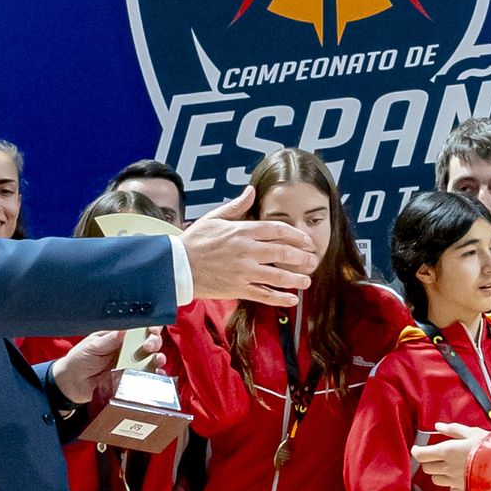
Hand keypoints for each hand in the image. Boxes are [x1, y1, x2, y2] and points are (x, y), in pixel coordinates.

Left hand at [51, 329, 167, 405]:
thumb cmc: (80, 359)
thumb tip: (122, 330)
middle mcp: (129, 348)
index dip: (149, 326)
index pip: (139, 327)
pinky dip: (155, 376)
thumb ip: (107, 340)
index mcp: (120, 336)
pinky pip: (147, 377)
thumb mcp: (91, 346)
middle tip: (148, 346)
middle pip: (150, 341)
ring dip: (158, 358)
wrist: (72, 383)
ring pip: (153, 358)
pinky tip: (157, 375)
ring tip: (156, 360)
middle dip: (154, 341)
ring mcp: (132, 364)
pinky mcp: (132, 379)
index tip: (151, 329)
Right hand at [180, 185, 316, 306]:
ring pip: (277, 276)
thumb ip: (237, 206)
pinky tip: (292, 300)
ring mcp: (244, 271)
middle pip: (283, 252)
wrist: (176, 266)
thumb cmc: (194, 241)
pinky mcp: (238, 288)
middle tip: (314, 259)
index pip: (277, 230)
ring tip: (308, 280)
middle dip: (302, 256)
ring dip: (296, 278)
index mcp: (242, 231)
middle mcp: (247, 250)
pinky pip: (264, 295)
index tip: (307, 240)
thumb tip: (251, 190)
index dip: (296, 235)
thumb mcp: (215, 218)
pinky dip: (280, 298)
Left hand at [412, 420, 486, 490]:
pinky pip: (450, 489)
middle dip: (429, 462)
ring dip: (439, 473)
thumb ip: (453, 430)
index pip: (421, 455)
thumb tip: (437, 426)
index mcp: (447, 452)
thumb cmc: (490, 447)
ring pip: (437, 480)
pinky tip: (461, 477)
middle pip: (427, 468)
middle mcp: (447, 469)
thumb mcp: (473, 432)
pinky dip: (452, 484)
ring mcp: (454, 482)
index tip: (418, 448)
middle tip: (437, 456)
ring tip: (450, 466)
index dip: (417, 451)